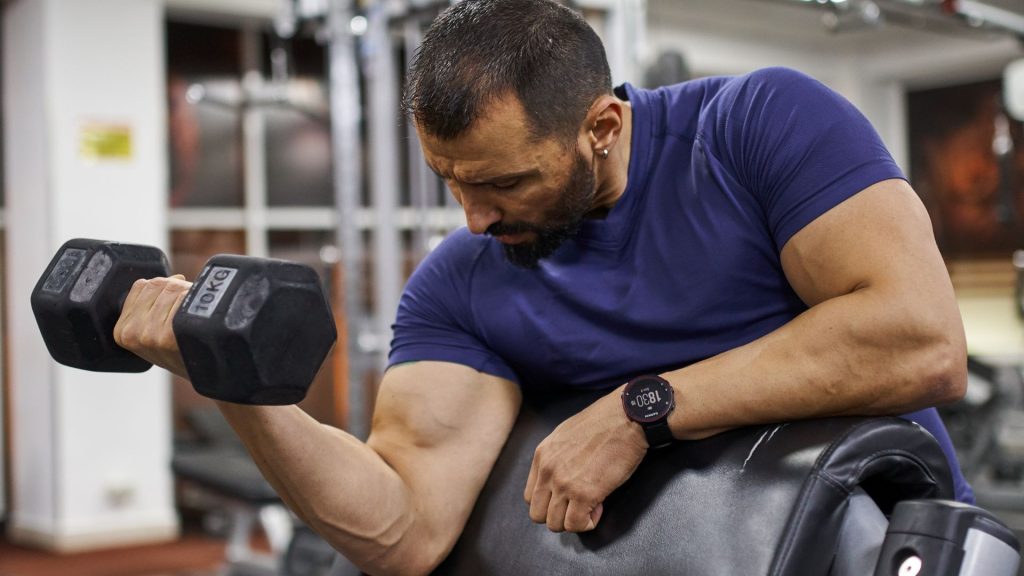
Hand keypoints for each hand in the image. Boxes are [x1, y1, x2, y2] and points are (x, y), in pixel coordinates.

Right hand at [113, 275, 191, 379]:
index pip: (141, 286)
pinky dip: (197, 300)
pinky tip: (199, 318)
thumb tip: (173, 278)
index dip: (163, 287)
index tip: (175, 301)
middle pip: (158, 284)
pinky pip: (184, 297)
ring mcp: (149, 334)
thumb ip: (153, 306)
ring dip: (189, 294)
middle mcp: (131, 332)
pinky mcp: (168, 335)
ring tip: (195, 315)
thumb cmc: (183, 352)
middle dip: (177, 289)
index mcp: (122, 331)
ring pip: (172, 288)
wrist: (207, 374)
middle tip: (188, 309)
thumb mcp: (157, 333)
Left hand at [524, 387, 647, 532]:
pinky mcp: (584, 493)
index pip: (530, 496)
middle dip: (558, 516)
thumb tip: (561, 476)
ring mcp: (564, 483)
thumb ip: (556, 457)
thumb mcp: (566, 434)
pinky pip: (575, 524)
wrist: (626, 417)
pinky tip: (599, 507)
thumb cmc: (604, 422)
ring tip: (590, 506)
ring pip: (555, 524)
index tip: (567, 497)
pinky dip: (587, 523)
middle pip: (538, 514)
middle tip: (578, 507)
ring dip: (573, 521)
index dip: (550, 502)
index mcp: (542, 455)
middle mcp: (547, 470)